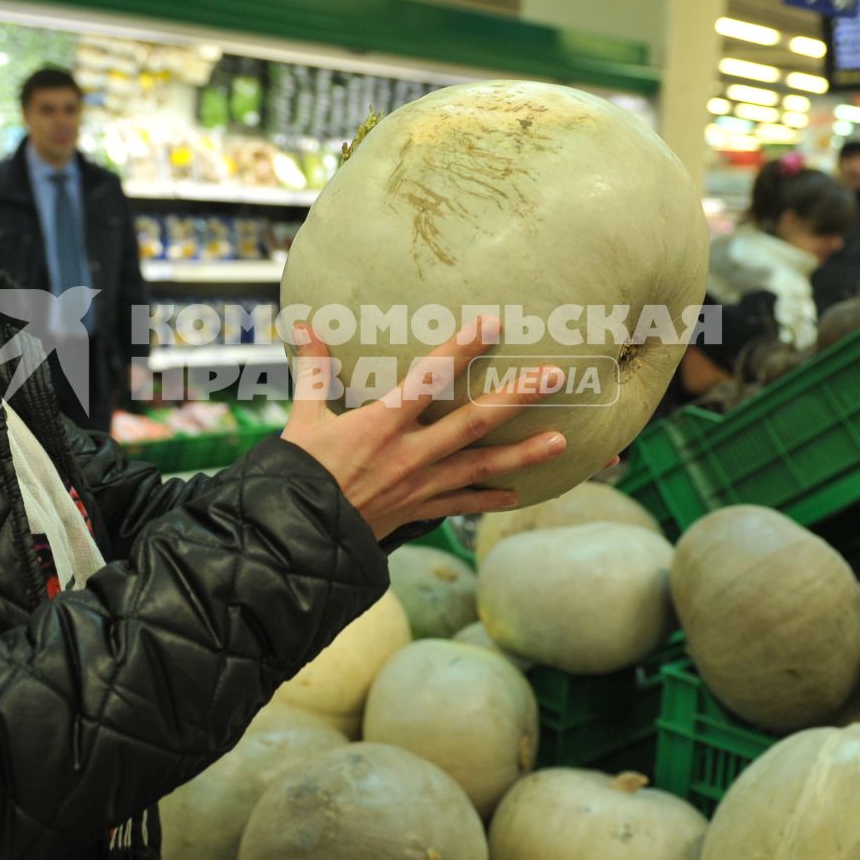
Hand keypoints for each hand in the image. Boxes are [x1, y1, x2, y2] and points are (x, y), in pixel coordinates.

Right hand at [281, 318, 567, 540]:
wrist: (297, 536)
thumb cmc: (298, 473)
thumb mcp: (304, 417)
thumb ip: (314, 369)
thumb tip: (303, 324)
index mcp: (382, 423)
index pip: (429, 378)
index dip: (461, 350)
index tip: (492, 325)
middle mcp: (410, 453)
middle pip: (473, 422)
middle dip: (516, 398)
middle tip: (554, 377)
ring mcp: (420, 485)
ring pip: (481, 467)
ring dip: (523, 455)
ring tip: (561, 441)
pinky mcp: (418, 510)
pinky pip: (462, 504)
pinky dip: (490, 500)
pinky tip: (518, 495)